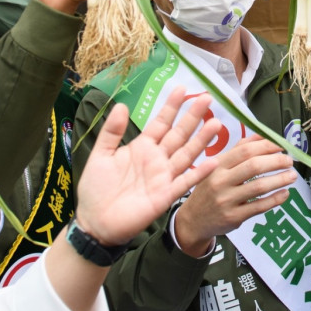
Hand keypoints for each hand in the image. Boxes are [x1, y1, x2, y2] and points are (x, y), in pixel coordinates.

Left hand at [74, 88, 220, 246]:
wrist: (95, 222)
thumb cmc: (95, 189)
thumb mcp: (101, 155)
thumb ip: (112, 131)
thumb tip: (121, 104)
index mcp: (142, 147)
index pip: (161, 123)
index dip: (171, 106)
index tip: (183, 89)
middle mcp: (156, 159)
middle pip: (179, 134)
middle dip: (192, 117)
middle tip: (207, 98)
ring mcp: (163, 177)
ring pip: (186, 154)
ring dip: (201, 140)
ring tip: (215, 123)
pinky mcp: (165, 196)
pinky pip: (185, 182)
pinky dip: (199, 173)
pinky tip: (214, 161)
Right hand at [173, 137, 296, 257]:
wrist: (193, 219)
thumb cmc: (208, 189)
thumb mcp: (216, 167)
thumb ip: (238, 150)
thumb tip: (261, 135)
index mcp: (217, 165)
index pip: (245, 150)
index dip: (266, 146)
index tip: (281, 146)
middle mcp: (220, 181)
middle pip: (253, 166)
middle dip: (276, 161)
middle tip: (290, 161)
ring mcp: (226, 200)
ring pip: (259, 186)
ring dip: (280, 179)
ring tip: (292, 176)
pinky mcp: (233, 217)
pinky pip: (259, 207)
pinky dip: (275, 199)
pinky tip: (284, 194)